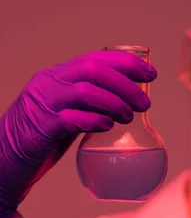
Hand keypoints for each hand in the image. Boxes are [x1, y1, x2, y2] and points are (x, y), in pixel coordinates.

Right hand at [0, 50, 155, 217]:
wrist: (4, 159)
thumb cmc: (39, 136)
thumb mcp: (64, 109)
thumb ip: (87, 102)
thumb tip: (126, 100)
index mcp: (56, 75)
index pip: (95, 58)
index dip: (126, 63)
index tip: (150, 74)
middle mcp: (49, 84)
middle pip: (94, 70)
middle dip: (126, 84)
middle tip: (145, 103)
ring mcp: (43, 104)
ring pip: (86, 91)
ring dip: (115, 102)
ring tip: (129, 117)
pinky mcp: (41, 128)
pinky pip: (73, 119)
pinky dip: (96, 120)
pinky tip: (108, 126)